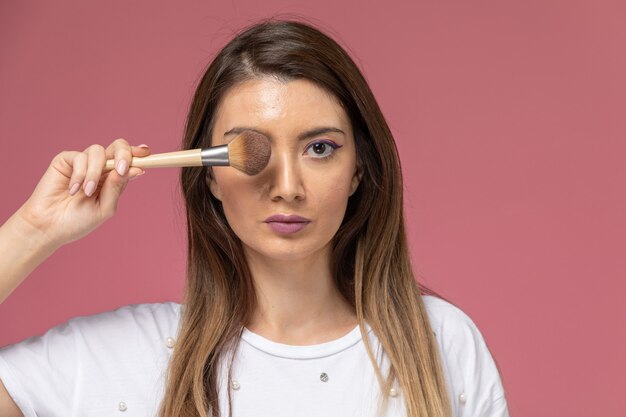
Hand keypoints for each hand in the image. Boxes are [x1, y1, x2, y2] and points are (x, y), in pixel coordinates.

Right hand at [16, 139, 149, 248]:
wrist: (50, 227)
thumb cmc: (78, 221)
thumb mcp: (104, 208)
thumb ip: (117, 188)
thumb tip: (135, 169)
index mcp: (113, 179)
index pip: (129, 160)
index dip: (138, 154)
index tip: (147, 153)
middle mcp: (101, 168)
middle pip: (117, 146)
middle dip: (123, 154)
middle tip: (121, 168)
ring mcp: (83, 163)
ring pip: (98, 151)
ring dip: (95, 173)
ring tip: (87, 192)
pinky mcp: (66, 160)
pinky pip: (80, 157)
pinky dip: (80, 174)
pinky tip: (74, 190)